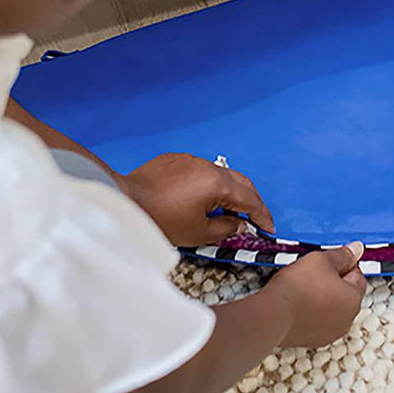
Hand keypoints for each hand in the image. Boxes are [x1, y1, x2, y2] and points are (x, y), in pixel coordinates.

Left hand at [120, 152, 274, 247]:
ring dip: (229, 191)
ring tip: (227, 209)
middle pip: (241, 182)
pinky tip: (200, 198)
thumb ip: (225, 228)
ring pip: (220, 174)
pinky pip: (200, 170)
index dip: (262, 216)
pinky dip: (208, 184)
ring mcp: (192, 160)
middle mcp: (208, 166)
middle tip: (255, 218)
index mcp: (218, 183)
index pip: (250, 200)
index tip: (268, 227)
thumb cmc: (159, 217)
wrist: (125, 200)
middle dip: (251, 200)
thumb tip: (238, 224)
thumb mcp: (197, 232)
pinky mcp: (176, 159)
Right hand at [265, 244, 366, 347]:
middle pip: (345, 294)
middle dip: (334, 281)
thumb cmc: (297, 288)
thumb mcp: (322, 260)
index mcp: (353, 300)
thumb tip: (357, 249)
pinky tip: (298, 302)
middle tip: (316, 271)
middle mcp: (345, 320)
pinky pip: (316, 320)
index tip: (332, 259)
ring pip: (331, 308)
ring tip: (304, 286)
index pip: (358, 276)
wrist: (272, 315)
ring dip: (322, 297)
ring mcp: (329, 333)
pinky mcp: (311, 340)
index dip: (345, 264)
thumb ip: (343, 255)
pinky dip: (311, 311)